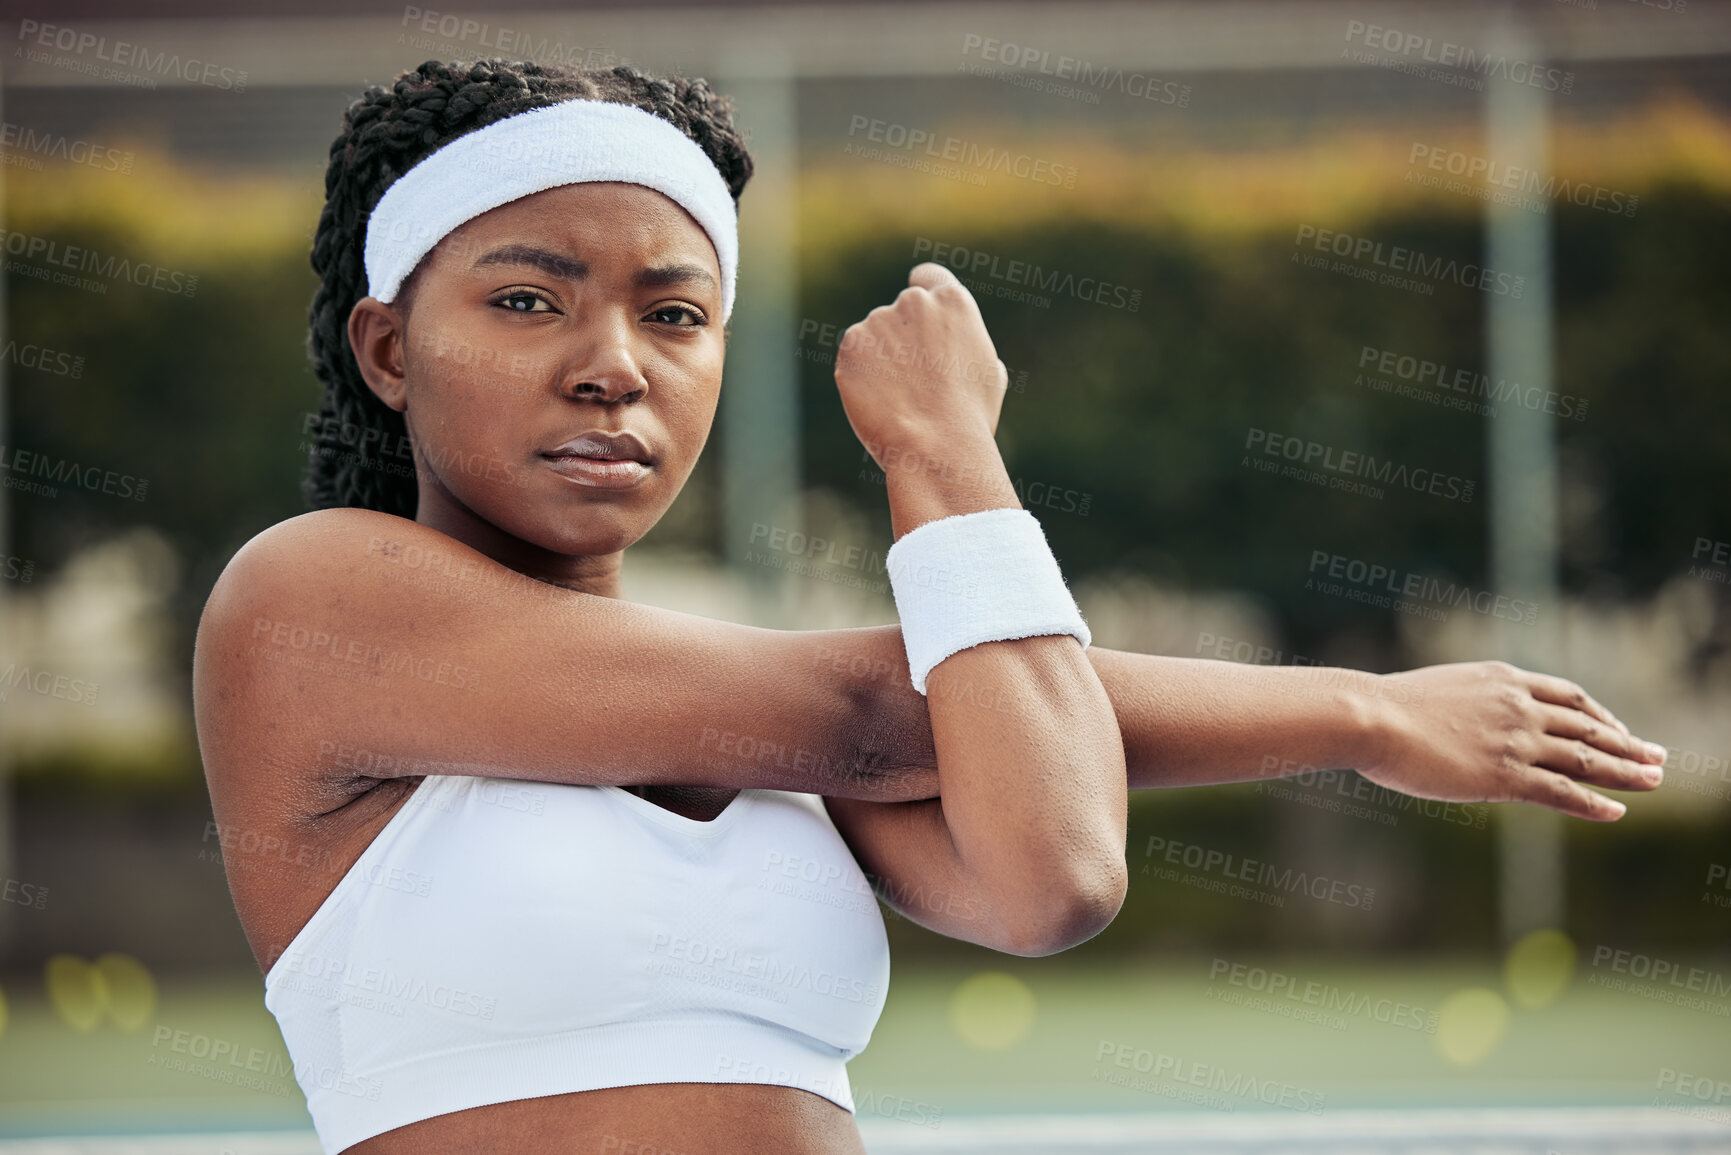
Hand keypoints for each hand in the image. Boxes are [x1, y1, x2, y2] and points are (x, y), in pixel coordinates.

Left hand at [834, 262, 1009, 473]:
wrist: (936, 445)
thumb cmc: (970, 416)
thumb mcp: (989, 372)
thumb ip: (968, 344)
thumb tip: (958, 345)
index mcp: (952, 301)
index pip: (928, 277)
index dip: (922, 294)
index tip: (917, 316)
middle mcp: (913, 302)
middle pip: (900, 312)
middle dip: (902, 337)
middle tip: (913, 379)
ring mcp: (878, 321)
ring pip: (874, 337)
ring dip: (880, 358)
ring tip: (899, 397)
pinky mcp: (850, 345)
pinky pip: (854, 357)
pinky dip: (860, 375)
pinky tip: (879, 400)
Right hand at [1363, 660, 1664, 821]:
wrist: (1372, 717)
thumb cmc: (1387, 706)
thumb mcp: (1439, 692)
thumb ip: (1466, 705)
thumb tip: (1460, 721)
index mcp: (1504, 679)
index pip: (1568, 696)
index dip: (1601, 715)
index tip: (1619, 728)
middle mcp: (1520, 706)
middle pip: (1589, 726)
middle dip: (1627, 743)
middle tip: (1658, 756)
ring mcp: (1516, 740)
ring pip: (1586, 758)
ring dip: (1626, 771)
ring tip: (1655, 781)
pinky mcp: (1505, 775)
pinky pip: (1562, 791)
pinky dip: (1594, 802)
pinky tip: (1617, 811)